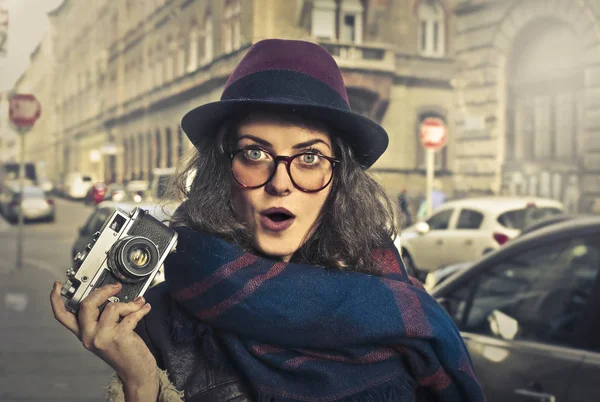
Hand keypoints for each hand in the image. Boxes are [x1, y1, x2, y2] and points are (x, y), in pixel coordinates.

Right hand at [50, 282, 158, 398]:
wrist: (136, 371)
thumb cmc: (124, 351)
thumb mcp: (106, 335)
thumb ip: (103, 317)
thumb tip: (112, 294)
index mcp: (84, 334)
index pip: (63, 316)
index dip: (56, 300)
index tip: (57, 286)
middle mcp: (89, 336)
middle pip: (86, 305)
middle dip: (103, 291)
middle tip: (116, 287)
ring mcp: (102, 337)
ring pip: (111, 307)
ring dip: (129, 303)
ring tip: (138, 304)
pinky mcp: (118, 337)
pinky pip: (130, 314)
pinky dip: (140, 309)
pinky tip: (145, 309)